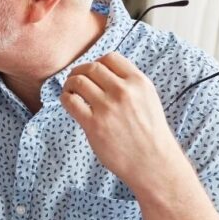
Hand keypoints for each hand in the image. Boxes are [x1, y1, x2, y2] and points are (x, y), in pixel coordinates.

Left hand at [61, 52, 184, 190]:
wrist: (153, 162)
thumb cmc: (150, 133)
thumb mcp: (148, 99)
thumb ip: (130, 85)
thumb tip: (103, 74)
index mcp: (139, 82)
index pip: (110, 58)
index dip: (96, 63)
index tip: (92, 72)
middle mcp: (123, 91)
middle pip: (92, 68)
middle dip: (80, 71)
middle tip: (75, 80)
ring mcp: (108, 107)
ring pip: (78, 81)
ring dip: (70, 84)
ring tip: (70, 91)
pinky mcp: (94, 124)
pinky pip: (70, 101)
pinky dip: (65, 98)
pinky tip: (69, 103)